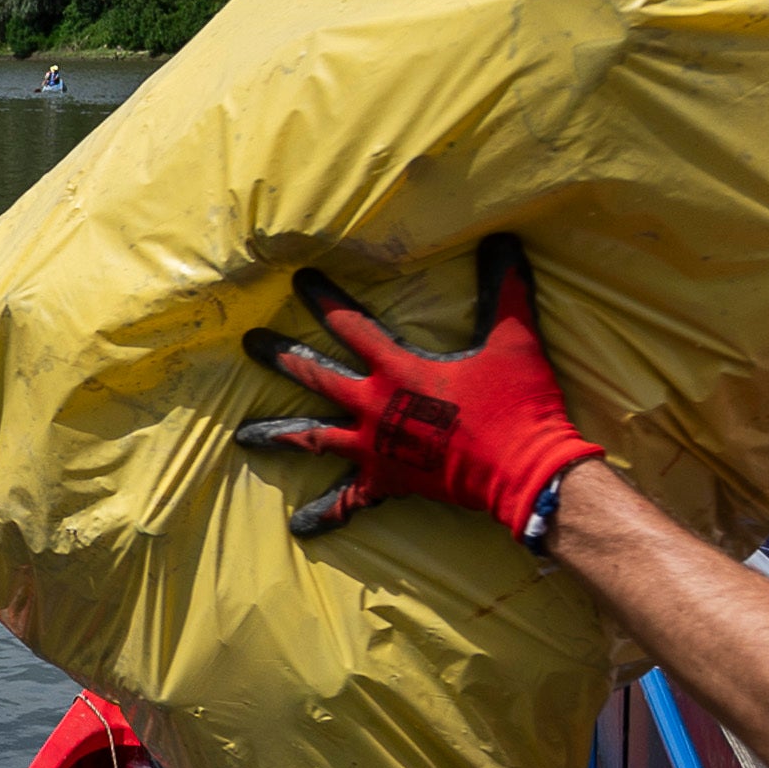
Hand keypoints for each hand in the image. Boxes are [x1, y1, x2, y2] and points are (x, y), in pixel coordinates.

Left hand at [236, 232, 607, 546]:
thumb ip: (504, 289)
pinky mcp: (386, 483)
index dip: (324, 300)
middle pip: (315, 376)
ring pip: (314, 439)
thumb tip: (504, 240)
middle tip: (249, 343)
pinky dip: (325, 514)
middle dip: (280, 357)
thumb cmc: (516, 404)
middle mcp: (374, 407)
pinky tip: (299, 526)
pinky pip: (348, 502)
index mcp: (397, 369)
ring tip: (243, 436)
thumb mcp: (513, 339)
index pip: (351, 325)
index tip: (299, 281)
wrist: (525, 470)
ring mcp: (374, 448)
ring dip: (277, 435)